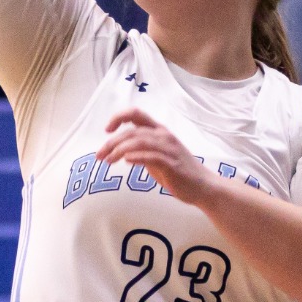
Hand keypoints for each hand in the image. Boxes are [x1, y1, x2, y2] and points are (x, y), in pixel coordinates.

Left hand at [96, 108, 216, 205]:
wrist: (202, 186)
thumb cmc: (179, 172)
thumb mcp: (158, 156)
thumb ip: (143, 150)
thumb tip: (123, 152)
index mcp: (160, 131)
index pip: (136, 114)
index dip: (119, 117)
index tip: (107, 130)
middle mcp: (164, 136)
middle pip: (132, 132)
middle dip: (112, 143)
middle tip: (99, 156)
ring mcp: (169, 149)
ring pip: (139, 142)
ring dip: (119, 150)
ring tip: (108, 161)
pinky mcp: (172, 164)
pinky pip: (152, 156)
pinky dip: (137, 157)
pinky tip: (126, 161)